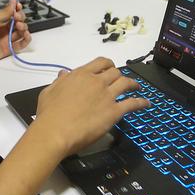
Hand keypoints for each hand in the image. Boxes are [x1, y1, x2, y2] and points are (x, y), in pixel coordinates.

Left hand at [0, 0, 30, 68]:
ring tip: (19, 26)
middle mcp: (3, 30)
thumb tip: (12, 2)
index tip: (18, 6)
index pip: (12, 14)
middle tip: (16, 18)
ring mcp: (6, 40)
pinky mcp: (7, 49)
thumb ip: (4, 12)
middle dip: (20, 18)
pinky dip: (26, 40)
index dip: (17, 10)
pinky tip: (26, 35)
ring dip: (24, 27)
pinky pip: (20, 45)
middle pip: (18, 22)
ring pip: (21, 33)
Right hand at [29, 57, 147, 156]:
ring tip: (137, 87)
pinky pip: (132, 103)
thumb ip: (59, 81)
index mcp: (80, 75)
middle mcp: (96, 82)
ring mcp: (107, 96)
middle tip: (120, 80)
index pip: (100, 62)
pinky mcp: (114, 112)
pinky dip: (141, 102)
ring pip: (126, 83)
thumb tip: (64, 74)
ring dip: (133, 84)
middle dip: (119, 74)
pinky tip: (146, 103)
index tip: (109, 68)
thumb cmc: (48, 113)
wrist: (55, 131)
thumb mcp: (49, 91)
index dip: (107, 64)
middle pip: (115, 72)